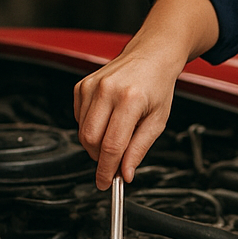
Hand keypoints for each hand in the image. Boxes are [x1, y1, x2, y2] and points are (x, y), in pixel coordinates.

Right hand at [73, 45, 184, 187]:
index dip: (107, 169)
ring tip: (117, 131)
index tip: (106, 183)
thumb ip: (139, 149)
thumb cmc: (157, 86)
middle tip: (115, 160)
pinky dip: (91, 127)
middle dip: (100, 158)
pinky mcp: (82, 85)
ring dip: (96, 143)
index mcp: (130, 99)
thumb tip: (125, 173)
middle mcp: (107, 90)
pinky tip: (108, 118)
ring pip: (82, 131)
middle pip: (90, 140)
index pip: (112, 145)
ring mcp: (92, 86)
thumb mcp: (157, 120)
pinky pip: (79, 119)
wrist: (151, 55)